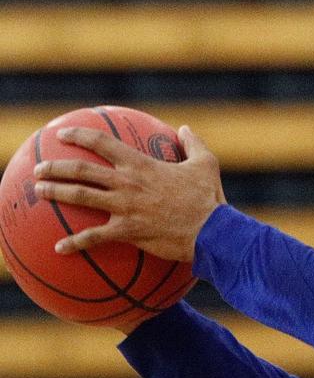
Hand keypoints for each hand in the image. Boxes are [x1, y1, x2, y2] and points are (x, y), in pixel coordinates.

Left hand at [33, 125, 225, 262]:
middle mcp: (127, 183)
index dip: (79, 136)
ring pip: (81, 197)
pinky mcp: (126, 231)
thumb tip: (185, 129)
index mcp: (141, 165)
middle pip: (82, 170)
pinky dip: (74, 243)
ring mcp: (124, 207)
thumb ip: (193, 143)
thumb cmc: (208, 198)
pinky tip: (59, 248)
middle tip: (40, 169)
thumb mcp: (206, 164)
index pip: (103, 143)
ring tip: (39, 192)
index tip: (62, 135)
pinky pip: (93, 237)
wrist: (211, 230)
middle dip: (56, 167)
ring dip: (56, 193)